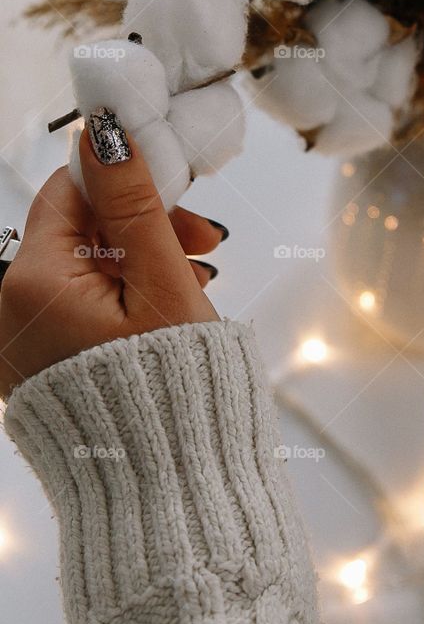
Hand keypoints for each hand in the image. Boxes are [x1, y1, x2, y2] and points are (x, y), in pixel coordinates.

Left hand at [0, 122, 223, 399]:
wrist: (167, 491)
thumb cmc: (170, 395)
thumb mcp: (163, 284)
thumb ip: (134, 204)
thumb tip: (103, 131)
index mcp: (33, 284)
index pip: (72, 192)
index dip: (130, 182)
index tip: (182, 194)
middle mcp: (12, 312)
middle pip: (79, 231)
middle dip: (145, 226)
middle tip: (205, 241)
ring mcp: (25, 344)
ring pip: (85, 269)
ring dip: (142, 262)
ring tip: (197, 281)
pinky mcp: (44, 367)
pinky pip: (79, 308)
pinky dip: (123, 298)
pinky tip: (168, 309)